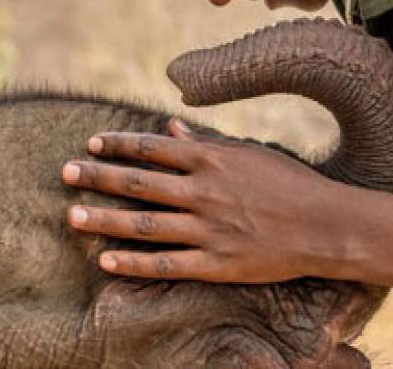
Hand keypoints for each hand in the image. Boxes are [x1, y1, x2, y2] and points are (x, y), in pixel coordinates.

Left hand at [61, 118, 344, 282]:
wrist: (326, 225)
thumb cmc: (290, 183)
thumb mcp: (250, 153)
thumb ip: (206, 143)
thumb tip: (169, 128)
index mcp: (212, 160)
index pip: (152, 148)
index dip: (119, 144)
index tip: (92, 143)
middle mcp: (204, 192)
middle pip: (138, 183)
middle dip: (98, 176)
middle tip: (65, 172)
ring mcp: (208, 230)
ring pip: (144, 224)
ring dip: (104, 219)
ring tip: (72, 215)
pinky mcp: (216, 264)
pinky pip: (166, 264)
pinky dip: (134, 262)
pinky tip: (106, 259)